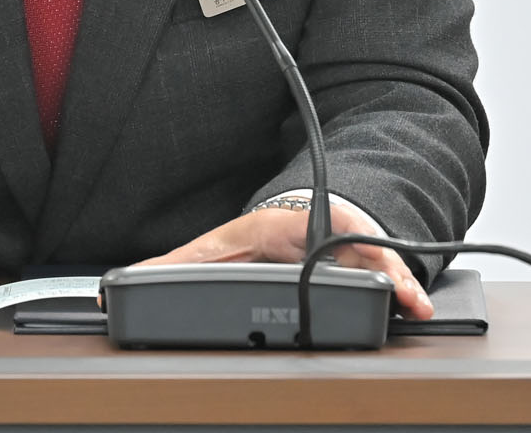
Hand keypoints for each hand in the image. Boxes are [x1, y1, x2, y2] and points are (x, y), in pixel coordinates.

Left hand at [134, 202, 432, 318]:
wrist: (292, 226)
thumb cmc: (254, 239)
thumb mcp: (210, 253)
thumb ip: (169, 270)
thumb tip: (116, 287)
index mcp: (286, 225)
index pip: (313, 226)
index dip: (335, 237)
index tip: (346, 248)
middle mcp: (322, 232)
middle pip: (356, 245)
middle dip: (379, 266)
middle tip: (396, 289)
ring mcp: (348, 247)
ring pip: (378, 261)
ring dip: (398, 280)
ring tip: (413, 302)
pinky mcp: (363, 265)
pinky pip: (387, 276)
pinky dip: (403, 290)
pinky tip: (414, 306)